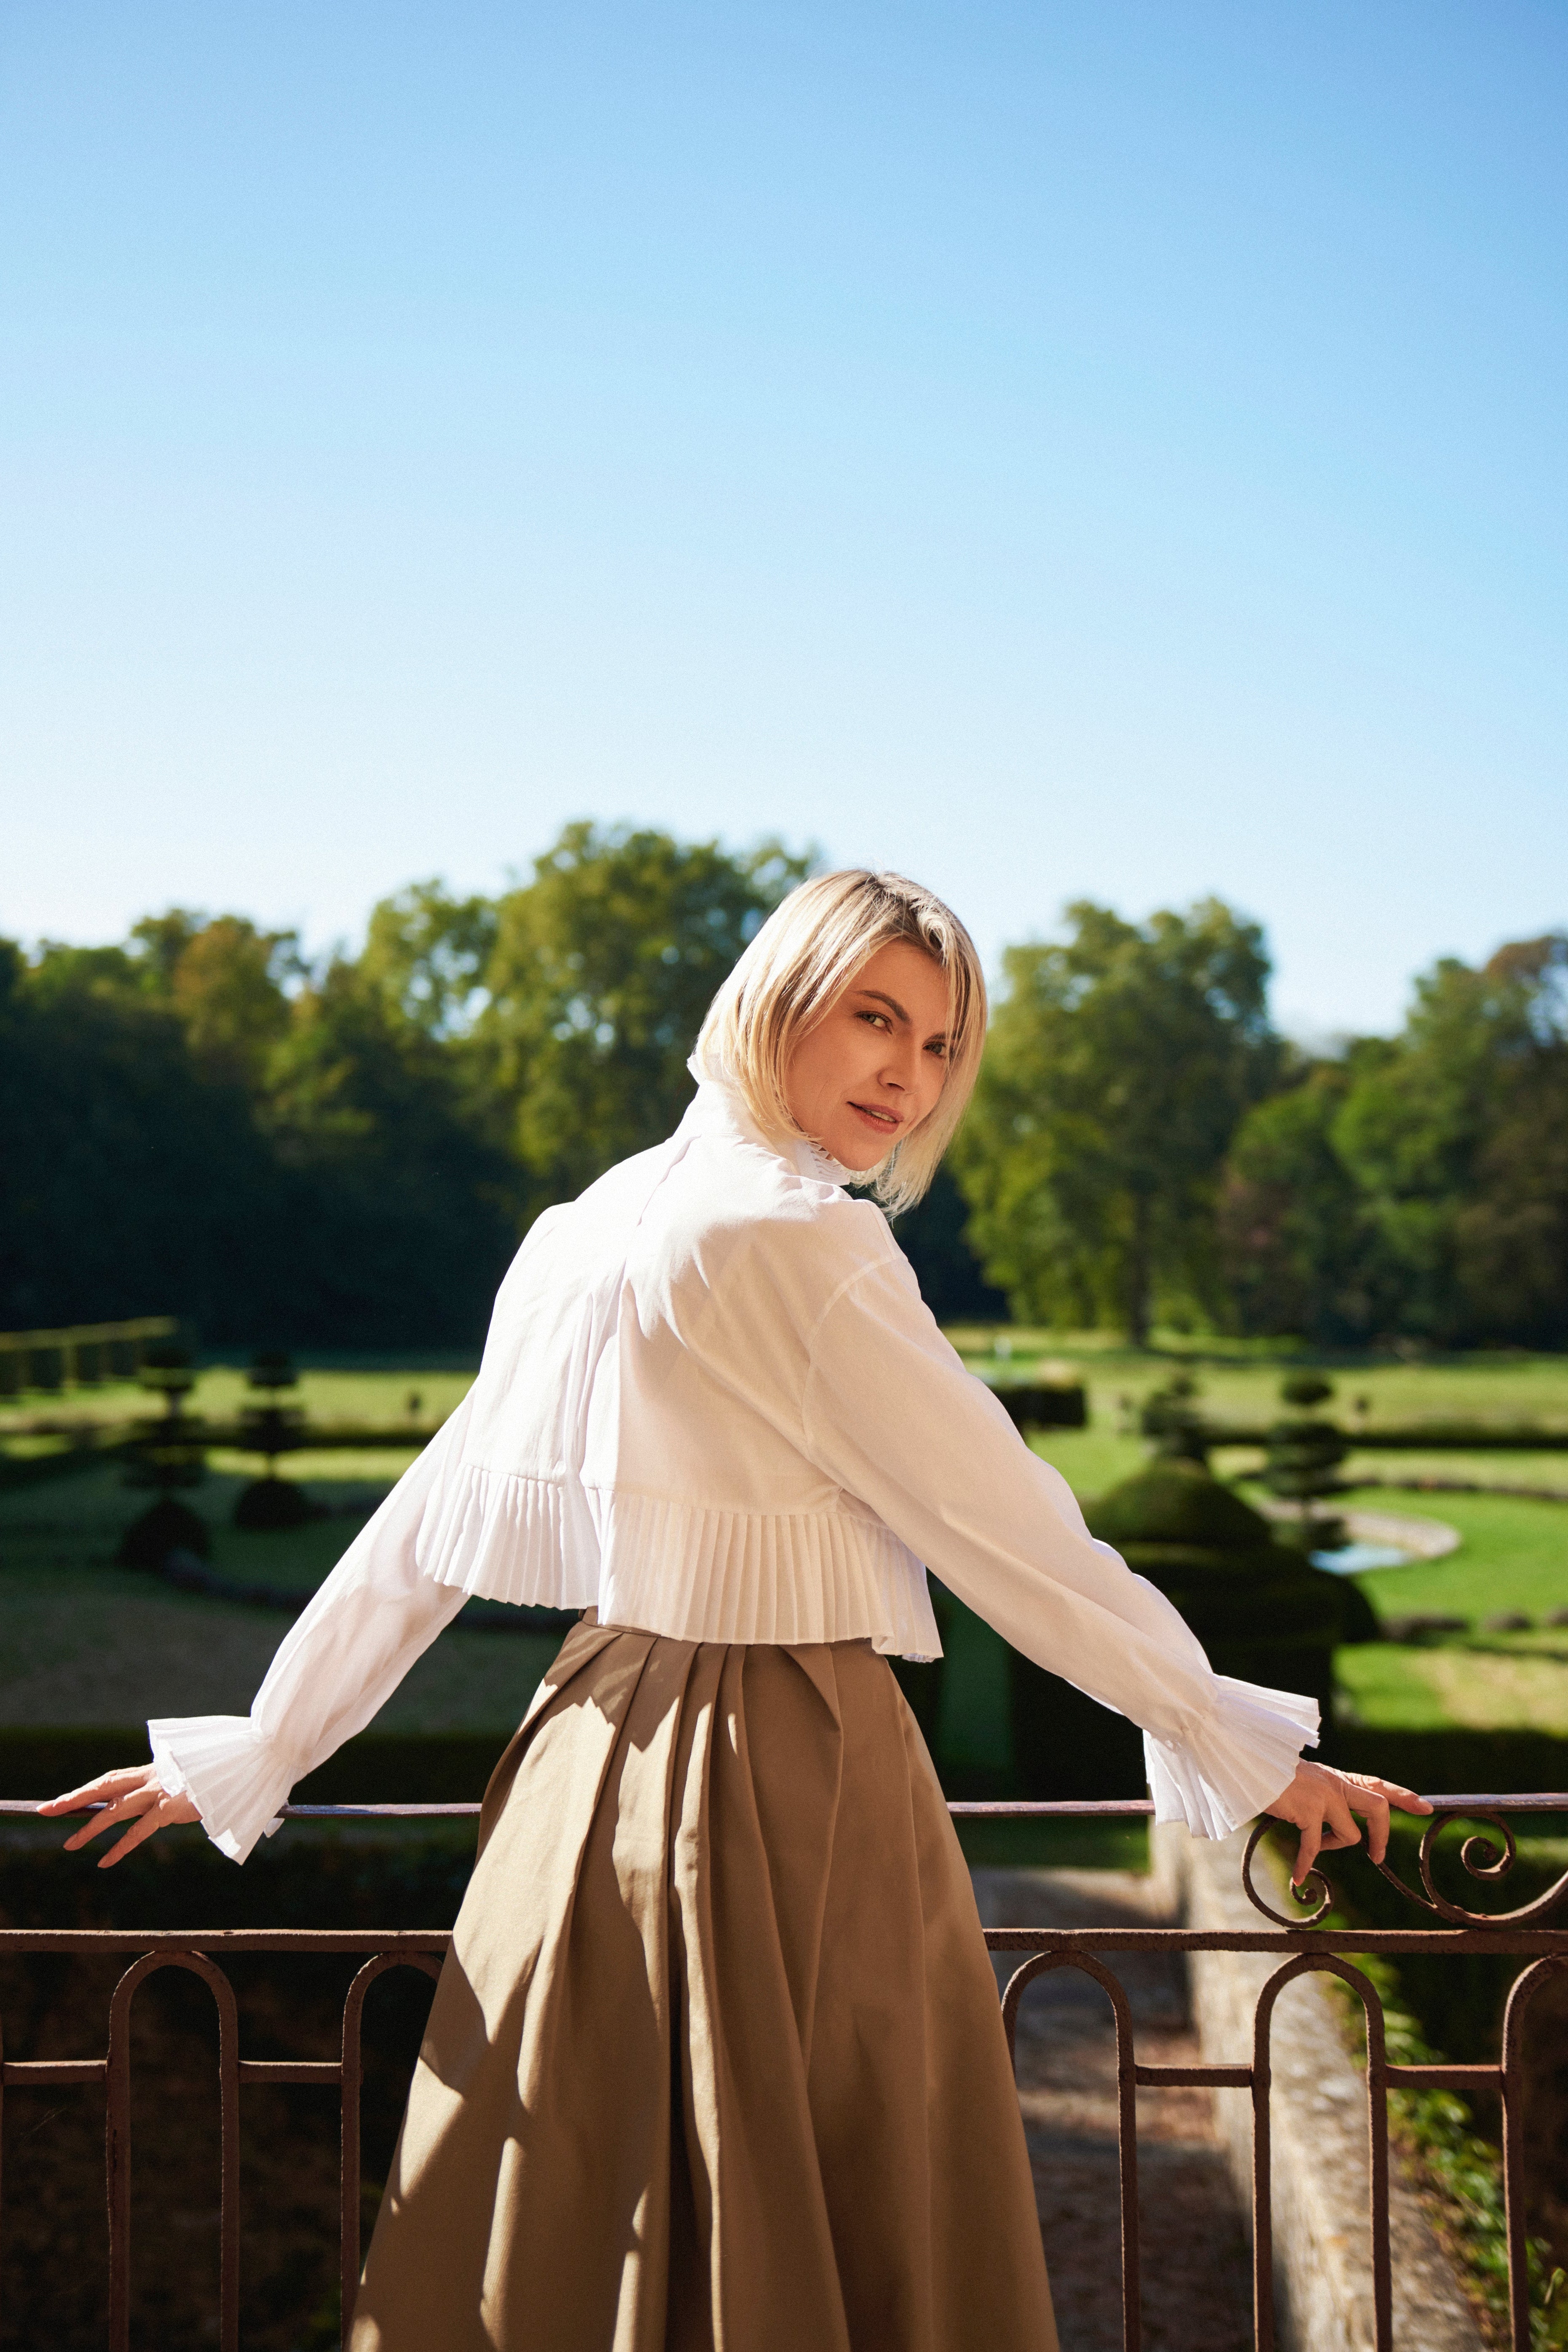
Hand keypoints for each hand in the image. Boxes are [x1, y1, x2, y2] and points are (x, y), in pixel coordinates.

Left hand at [39, 1766, 200, 1867]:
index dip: (83, 1790)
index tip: (59, 1802)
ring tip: (70, 1845)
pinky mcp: (171, 1808)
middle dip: (73, 1799)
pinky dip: (120, 1847)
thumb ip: (160, 1792)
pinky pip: (139, 1831)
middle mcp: (150, 1778)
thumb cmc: (212, 1776)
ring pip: (116, 1810)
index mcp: (150, 1770)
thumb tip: (139, 1810)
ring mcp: (159, 1792)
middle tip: (46, 1810)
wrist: (240, 1765)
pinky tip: (104, 1862)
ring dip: (90, 1828)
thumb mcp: (181, 1781)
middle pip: (103, 1788)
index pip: (109, 1779)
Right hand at [1264, 1760, 1431, 1888]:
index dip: (1404, 1796)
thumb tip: (1339, 1825)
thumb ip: (1327, 1797)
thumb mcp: (1308, 1783)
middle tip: (1377, 1857)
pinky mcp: (1309, 1810)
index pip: (1379, 1784)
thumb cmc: (1272, 1776)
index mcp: (1338, 1778)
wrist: (1249, 1762)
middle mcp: (1337, 1784)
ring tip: (1316, 1847)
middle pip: (1379, 1807)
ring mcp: (1325, 1796)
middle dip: (1382, 1835)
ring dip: (1334, 1846)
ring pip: (1350, 1834)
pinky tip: (1298, 1876)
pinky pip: (1315, 1847)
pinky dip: (1305, 1863)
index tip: (1426, 1807)